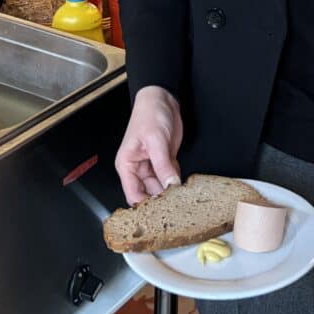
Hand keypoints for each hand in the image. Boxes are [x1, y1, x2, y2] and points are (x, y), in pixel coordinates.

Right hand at [115, 86, 183, 205]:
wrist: (162, 99)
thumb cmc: (149, 114)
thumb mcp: (155, 140)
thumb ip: (162, 165)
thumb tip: (170, 185)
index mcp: (127, 165)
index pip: (133, 194)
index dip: (145, 206)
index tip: (160, 215)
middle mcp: (138, 169)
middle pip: (148, 194)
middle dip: (161, 201)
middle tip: (176, 209)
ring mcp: (152, 166)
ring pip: (161, 188)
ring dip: (171, 193)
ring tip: (183, 201)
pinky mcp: (165, 163)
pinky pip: (171, 179)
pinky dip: (178, 183)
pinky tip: (186, 188)